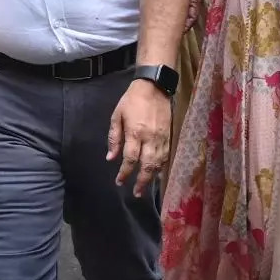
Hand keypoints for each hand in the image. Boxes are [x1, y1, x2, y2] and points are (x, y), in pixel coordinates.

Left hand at [107, 79, 172, 197]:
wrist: (154, 86)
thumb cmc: (132, 100)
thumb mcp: (117, 116)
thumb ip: (114, 138)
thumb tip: (110, 158)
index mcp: (135, 132)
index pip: (130, 159)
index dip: (125, 172)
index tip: (119, 182)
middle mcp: (150, 138)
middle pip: (147, 165)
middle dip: (141, 181)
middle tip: (136, 193)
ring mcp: (162, 137)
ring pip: (158, 163)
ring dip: (152, 177)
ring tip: (145, 187)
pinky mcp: (169, 135)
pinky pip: (166, 155)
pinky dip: (161, 166)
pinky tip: (156, 173)